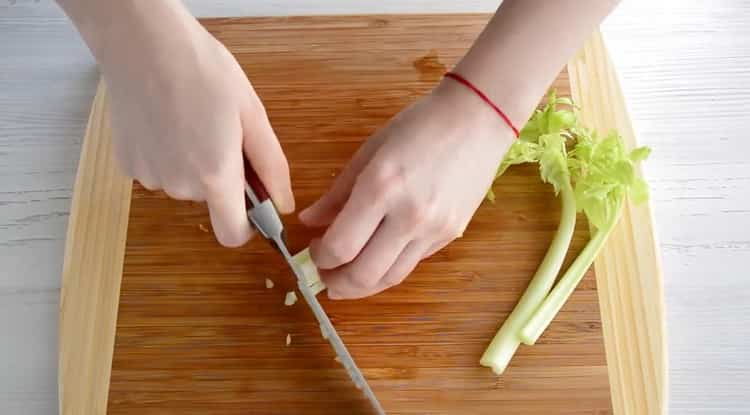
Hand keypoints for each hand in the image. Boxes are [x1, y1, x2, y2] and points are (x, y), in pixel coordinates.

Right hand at [100, 6, 292, 246]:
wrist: (144, 43)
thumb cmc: (204, 71)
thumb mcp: (252, 116)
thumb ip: (271, 168)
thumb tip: (283, 205)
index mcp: (215, 175)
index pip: (233, 236)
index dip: (246, 223)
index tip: (251, 197)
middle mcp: (179, 185)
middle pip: (210, 202)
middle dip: (220, 176)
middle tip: (220, 132)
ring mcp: (149, 177)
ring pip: (184, 185)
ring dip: (193, 163)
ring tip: (192, 121)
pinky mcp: (127, 164)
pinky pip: (160, 171)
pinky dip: (167, 155)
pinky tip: (167, 122)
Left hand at [299, 81, 514, 298]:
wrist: (477, 121)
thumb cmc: (420, 127)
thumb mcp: (369, 152)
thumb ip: (337, 193)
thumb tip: (309, 221)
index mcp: (381, 188)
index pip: (340, 246)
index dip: (320, 257)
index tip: (314, 250)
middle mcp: (408, 215)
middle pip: (363, 275)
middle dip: (336, 284)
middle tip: (325, 275)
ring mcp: (433, 230)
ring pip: (390, 278)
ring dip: (362, 286)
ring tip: (346, 276)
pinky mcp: (450, 235)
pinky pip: (412, 263)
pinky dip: (388, 268)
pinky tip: (377, 259)